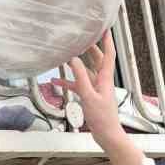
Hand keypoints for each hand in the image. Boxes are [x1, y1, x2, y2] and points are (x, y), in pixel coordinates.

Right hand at [62, 31, 144, 164]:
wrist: (107, 136)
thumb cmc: (102, 119)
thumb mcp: (89, 97)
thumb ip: (81, 78)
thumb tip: (75, 60)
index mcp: (105, 78)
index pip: (108, 55)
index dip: (107, 41)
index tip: (104, 29)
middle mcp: (102, 81)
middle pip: (97, 60)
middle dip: (91, 47)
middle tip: (83, 36)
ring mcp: (96, 89)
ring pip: (86, 71)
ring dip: (77, 63)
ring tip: (67, 52)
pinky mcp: (90, 96)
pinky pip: (78, 85)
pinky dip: (69, 81)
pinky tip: (56, 80)